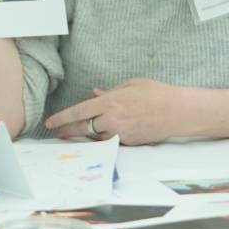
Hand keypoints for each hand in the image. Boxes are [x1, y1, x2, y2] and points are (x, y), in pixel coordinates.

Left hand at [45, 80, 188, 145]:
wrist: (178, 112)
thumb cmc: (157, 94)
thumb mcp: (131, 85)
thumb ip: (110, 91)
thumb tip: (94, 93)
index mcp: (111, 102)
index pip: (79, 111)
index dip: (62, 118)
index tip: (50, 122)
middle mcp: (112, 120)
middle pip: (82, 127)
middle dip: (68, 130)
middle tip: (58, 133)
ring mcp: (120, 133)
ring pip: (95, 136)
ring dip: (87, 134)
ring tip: (77, 133)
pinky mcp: (129, 143)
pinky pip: (110, 141)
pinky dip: (104, 137)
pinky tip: (102, 134)